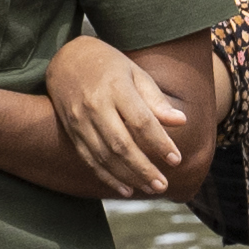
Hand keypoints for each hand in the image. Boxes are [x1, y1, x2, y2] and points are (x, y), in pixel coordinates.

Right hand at [52, 33, 190, 194]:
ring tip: (150, 188)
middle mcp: (95, 106)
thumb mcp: (135, 73)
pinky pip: (89, 160)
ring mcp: (80, 120)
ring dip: (128, 177)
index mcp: (116, 88)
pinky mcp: (71, 132)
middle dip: (144, 169)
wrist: (66, 59)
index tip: (176, 159)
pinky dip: (107, 177)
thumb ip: (156, 99)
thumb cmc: (109, 65)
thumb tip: (182, 121)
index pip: (141, 121)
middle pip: (121, 144)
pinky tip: (125, 189)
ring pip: (105, 156)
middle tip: (163, 185)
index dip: (160, 142)